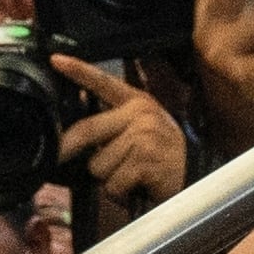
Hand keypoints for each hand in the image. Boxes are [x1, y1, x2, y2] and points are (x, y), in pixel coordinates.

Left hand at [53, 56, 187, 209]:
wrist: (196, 179)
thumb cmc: (161, 159)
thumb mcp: (141, 131)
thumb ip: (111, 124)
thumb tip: (72, 133)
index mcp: (136, 102)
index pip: (103, 82)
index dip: (78, 70)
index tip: (56, 60)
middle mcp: (140, 113)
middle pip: (86, 130)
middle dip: (70, 150)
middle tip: (62, 157)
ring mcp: (144, 135)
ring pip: (97, 163)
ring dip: (108, 178)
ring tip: (129, 176)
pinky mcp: (146, 160)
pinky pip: (112, 183)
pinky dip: (119, 193)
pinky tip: (136, 186)